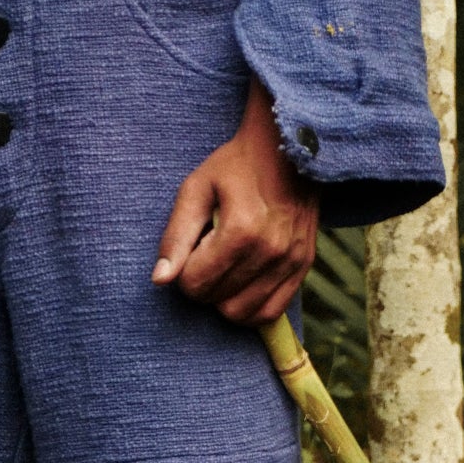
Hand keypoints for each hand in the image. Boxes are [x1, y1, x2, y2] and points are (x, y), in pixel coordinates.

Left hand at [151, 76, 319, 325]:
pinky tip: (241, 286)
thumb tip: (160, 280)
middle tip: (207, 255)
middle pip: (217, 300)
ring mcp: (291, 261)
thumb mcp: (196, 190)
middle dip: (202, 284)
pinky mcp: (303, 266)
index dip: (183, 272)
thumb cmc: (235, 166)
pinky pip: (271, 312)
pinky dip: (249, 308)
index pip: (195, 284)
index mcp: (241, 230)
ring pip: (242, 313)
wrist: (288, 148)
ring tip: (225, 268)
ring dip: (224, 299)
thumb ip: (176, 236)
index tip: (192, 247)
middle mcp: (271, 251)